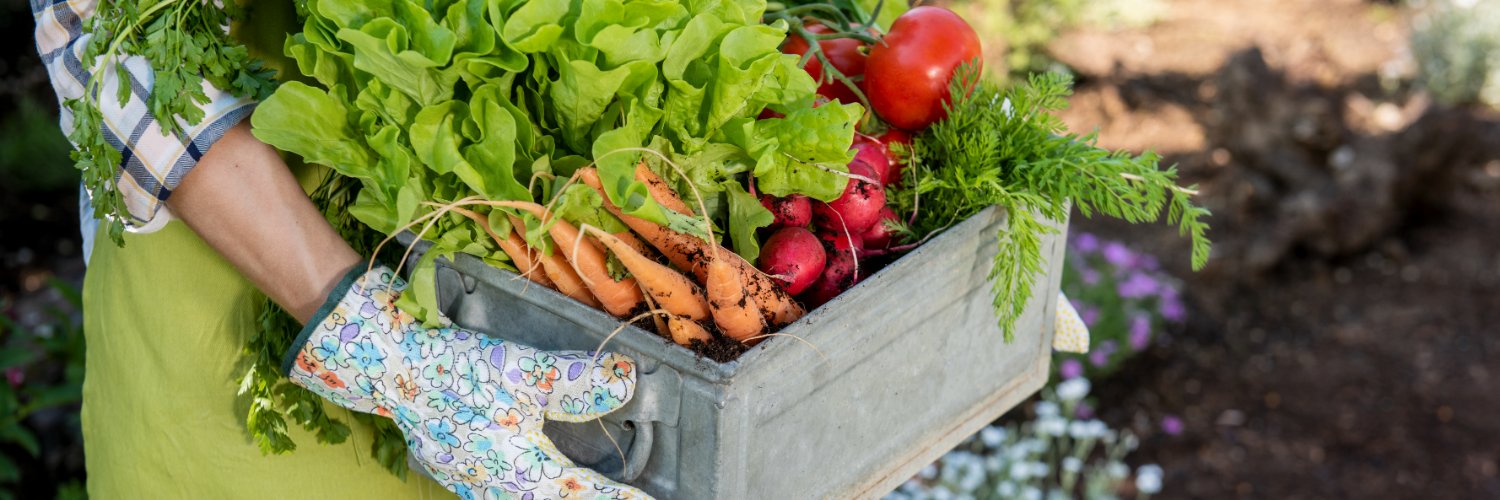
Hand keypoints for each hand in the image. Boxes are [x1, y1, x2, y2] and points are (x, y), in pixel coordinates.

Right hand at [286, 265, 648, 498]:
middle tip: (622, 497)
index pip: (584, 493)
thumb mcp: (521, 370)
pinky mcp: (459, 470)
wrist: (385, 365)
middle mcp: (499, 487)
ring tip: (587, 492)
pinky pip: (505, 491)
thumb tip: (628, 382)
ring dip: (557, 493)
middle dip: (590, 499)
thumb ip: (578, 381)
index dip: (619, 498)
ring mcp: (475, 482)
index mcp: (521, 471)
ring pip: (528, 499)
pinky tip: (537, 480)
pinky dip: (533, 489)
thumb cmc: (454, 369)